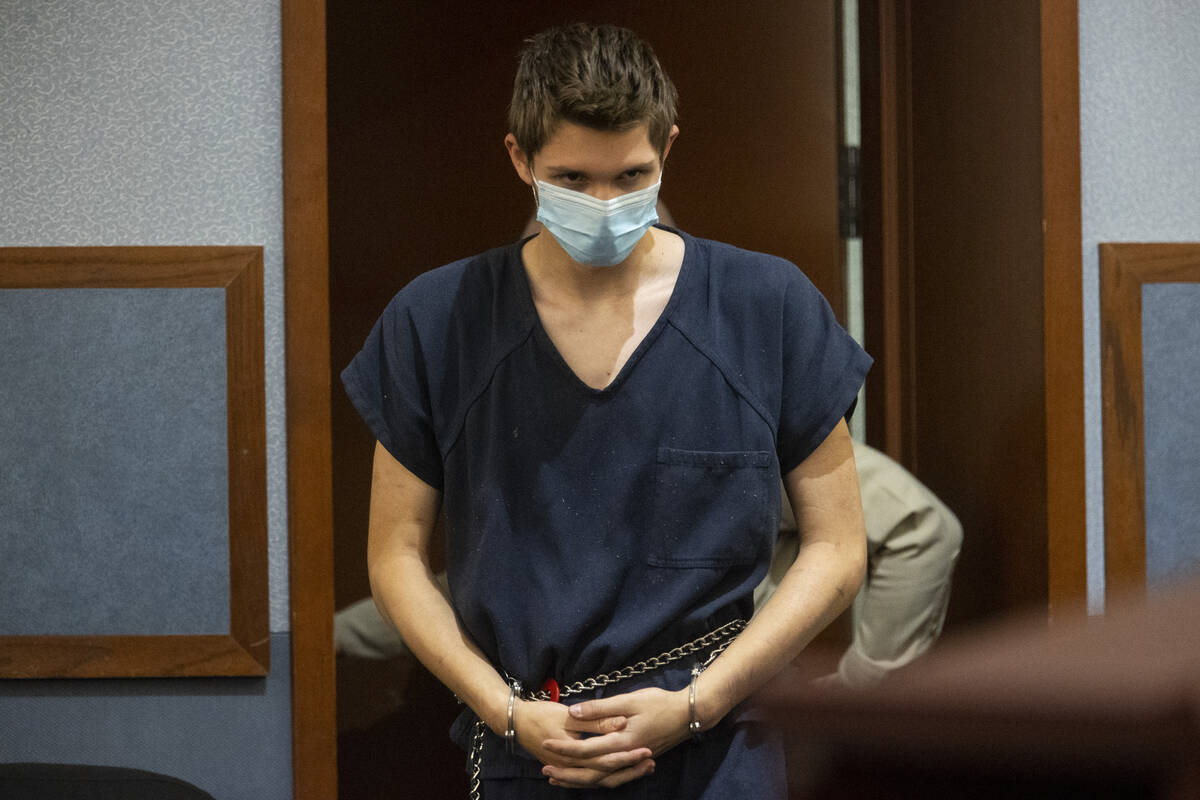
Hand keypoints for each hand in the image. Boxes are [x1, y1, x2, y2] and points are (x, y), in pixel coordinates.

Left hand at [539, 688, 689, 788]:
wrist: (687, 715)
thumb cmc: (659, 704)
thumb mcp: (629, 700)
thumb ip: (601, 708)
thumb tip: (574, 712)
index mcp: (621, 741)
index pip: (585, 750)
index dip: (563, 748)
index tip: (544, 744)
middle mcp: (625, 756)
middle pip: (590, 772)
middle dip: (566, 772)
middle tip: (545, 769)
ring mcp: (632, 761)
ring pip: (601, 778)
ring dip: (579, 779)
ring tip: (559, 777)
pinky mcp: (636, 761)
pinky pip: (612, 777)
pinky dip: (596, 778)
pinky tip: (587, 775)